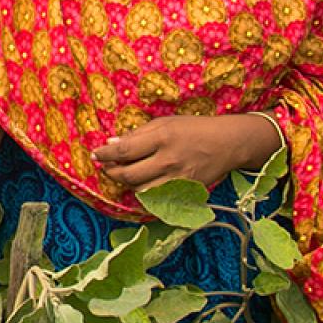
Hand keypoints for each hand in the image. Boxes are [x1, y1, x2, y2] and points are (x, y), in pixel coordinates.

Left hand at [91, 113, 276, 191]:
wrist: (227, 143)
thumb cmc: (193, 128)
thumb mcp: (165, 123)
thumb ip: (138, 135)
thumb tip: (111, 144)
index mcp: (162, 138)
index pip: (124, 150)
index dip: (105, 155)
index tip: (95, 154)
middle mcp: (168, 160)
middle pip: (129, 175)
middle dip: (111, 173)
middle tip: (106, 167)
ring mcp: (177, 179)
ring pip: (141, 191)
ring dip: (128, 184)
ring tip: (124, 174)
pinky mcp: (185, 192)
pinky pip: (157, 199)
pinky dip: (146, 193)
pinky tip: (142, 184)